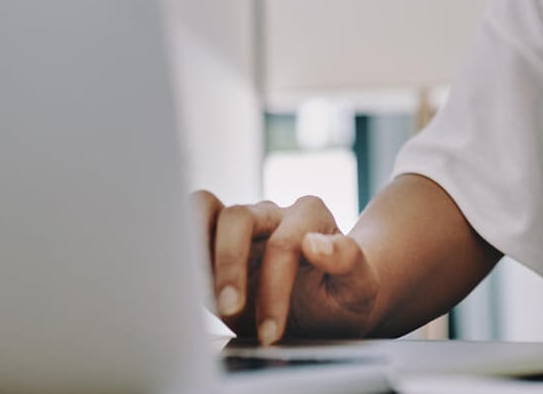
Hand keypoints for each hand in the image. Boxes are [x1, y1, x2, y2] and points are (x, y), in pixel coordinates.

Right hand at [192, 190, 380, 344]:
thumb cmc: (343, 297)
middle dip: (230, 266)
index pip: (284, 243)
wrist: (326, 310)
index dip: (274, 290)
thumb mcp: (360, 288)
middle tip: (231, 311)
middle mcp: (272, 214)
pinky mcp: (214, 244)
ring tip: (198, 290)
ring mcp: (241, 225)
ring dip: (195, 248)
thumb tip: (315, 242)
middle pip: (238, 217)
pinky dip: (182, 253)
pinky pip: (189, 229)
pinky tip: (188, 287)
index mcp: (309, 216)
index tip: (271, 333)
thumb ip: (348, 261)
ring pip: (203, 209)